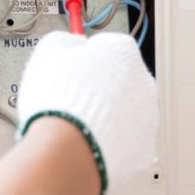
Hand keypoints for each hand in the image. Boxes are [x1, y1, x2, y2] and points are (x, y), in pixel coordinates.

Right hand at [17, 31, 157, 194]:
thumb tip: (69, 42)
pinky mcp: (143, 148)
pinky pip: (126, 139)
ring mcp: (147, 117)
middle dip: (99, 87)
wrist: (68, 153)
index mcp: (122, 53)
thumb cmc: (59, 105)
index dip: (84, 57)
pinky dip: (111, 141)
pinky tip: (88, 142)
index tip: (73, 66)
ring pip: (125, 110)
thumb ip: (62, 41)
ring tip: (77, 124)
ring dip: (107, 114)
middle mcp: (143, 82)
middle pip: (120, 78)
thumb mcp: (47, 55)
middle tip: (71, 98)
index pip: (107, 45)